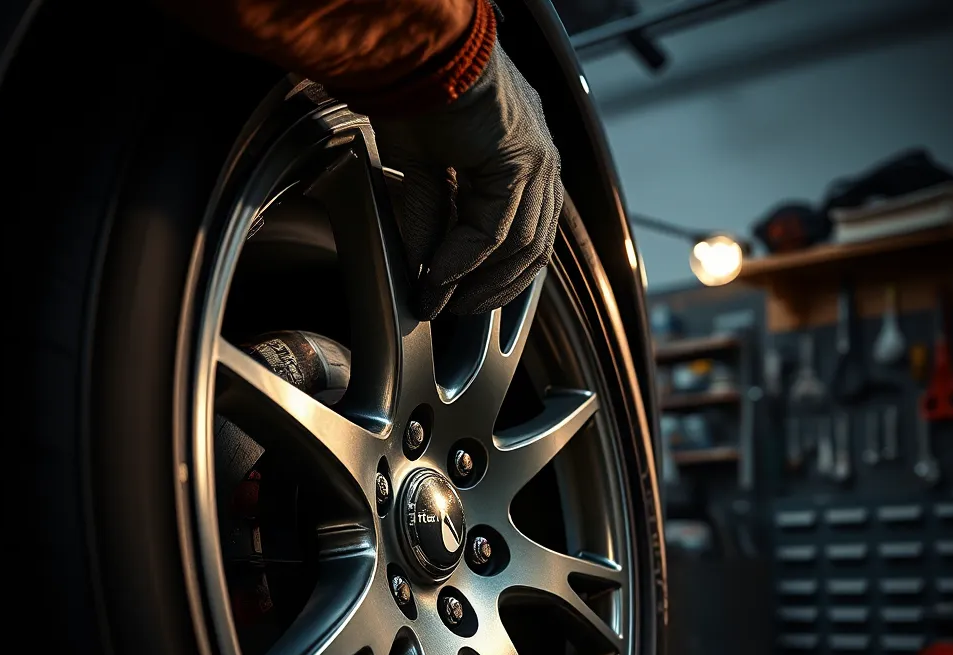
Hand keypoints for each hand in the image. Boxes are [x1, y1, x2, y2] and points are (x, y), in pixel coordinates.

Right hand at [373, 42, 562, 319]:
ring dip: (478, 283)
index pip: (525, 231)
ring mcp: (538, 158)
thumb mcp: (424, 167)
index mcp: (523, 151)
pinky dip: (462, 261)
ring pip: (519, 246)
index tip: (463, 298)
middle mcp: (540, 156)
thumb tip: (428, 272)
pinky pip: (494, 232)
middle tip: (456, 312)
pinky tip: (436, 276)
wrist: (412, 44)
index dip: (495, 274)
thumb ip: (434, 218)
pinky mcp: (523, 161)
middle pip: (532, 247)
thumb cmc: (412, 87)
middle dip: (493, 289)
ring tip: (443, 302)